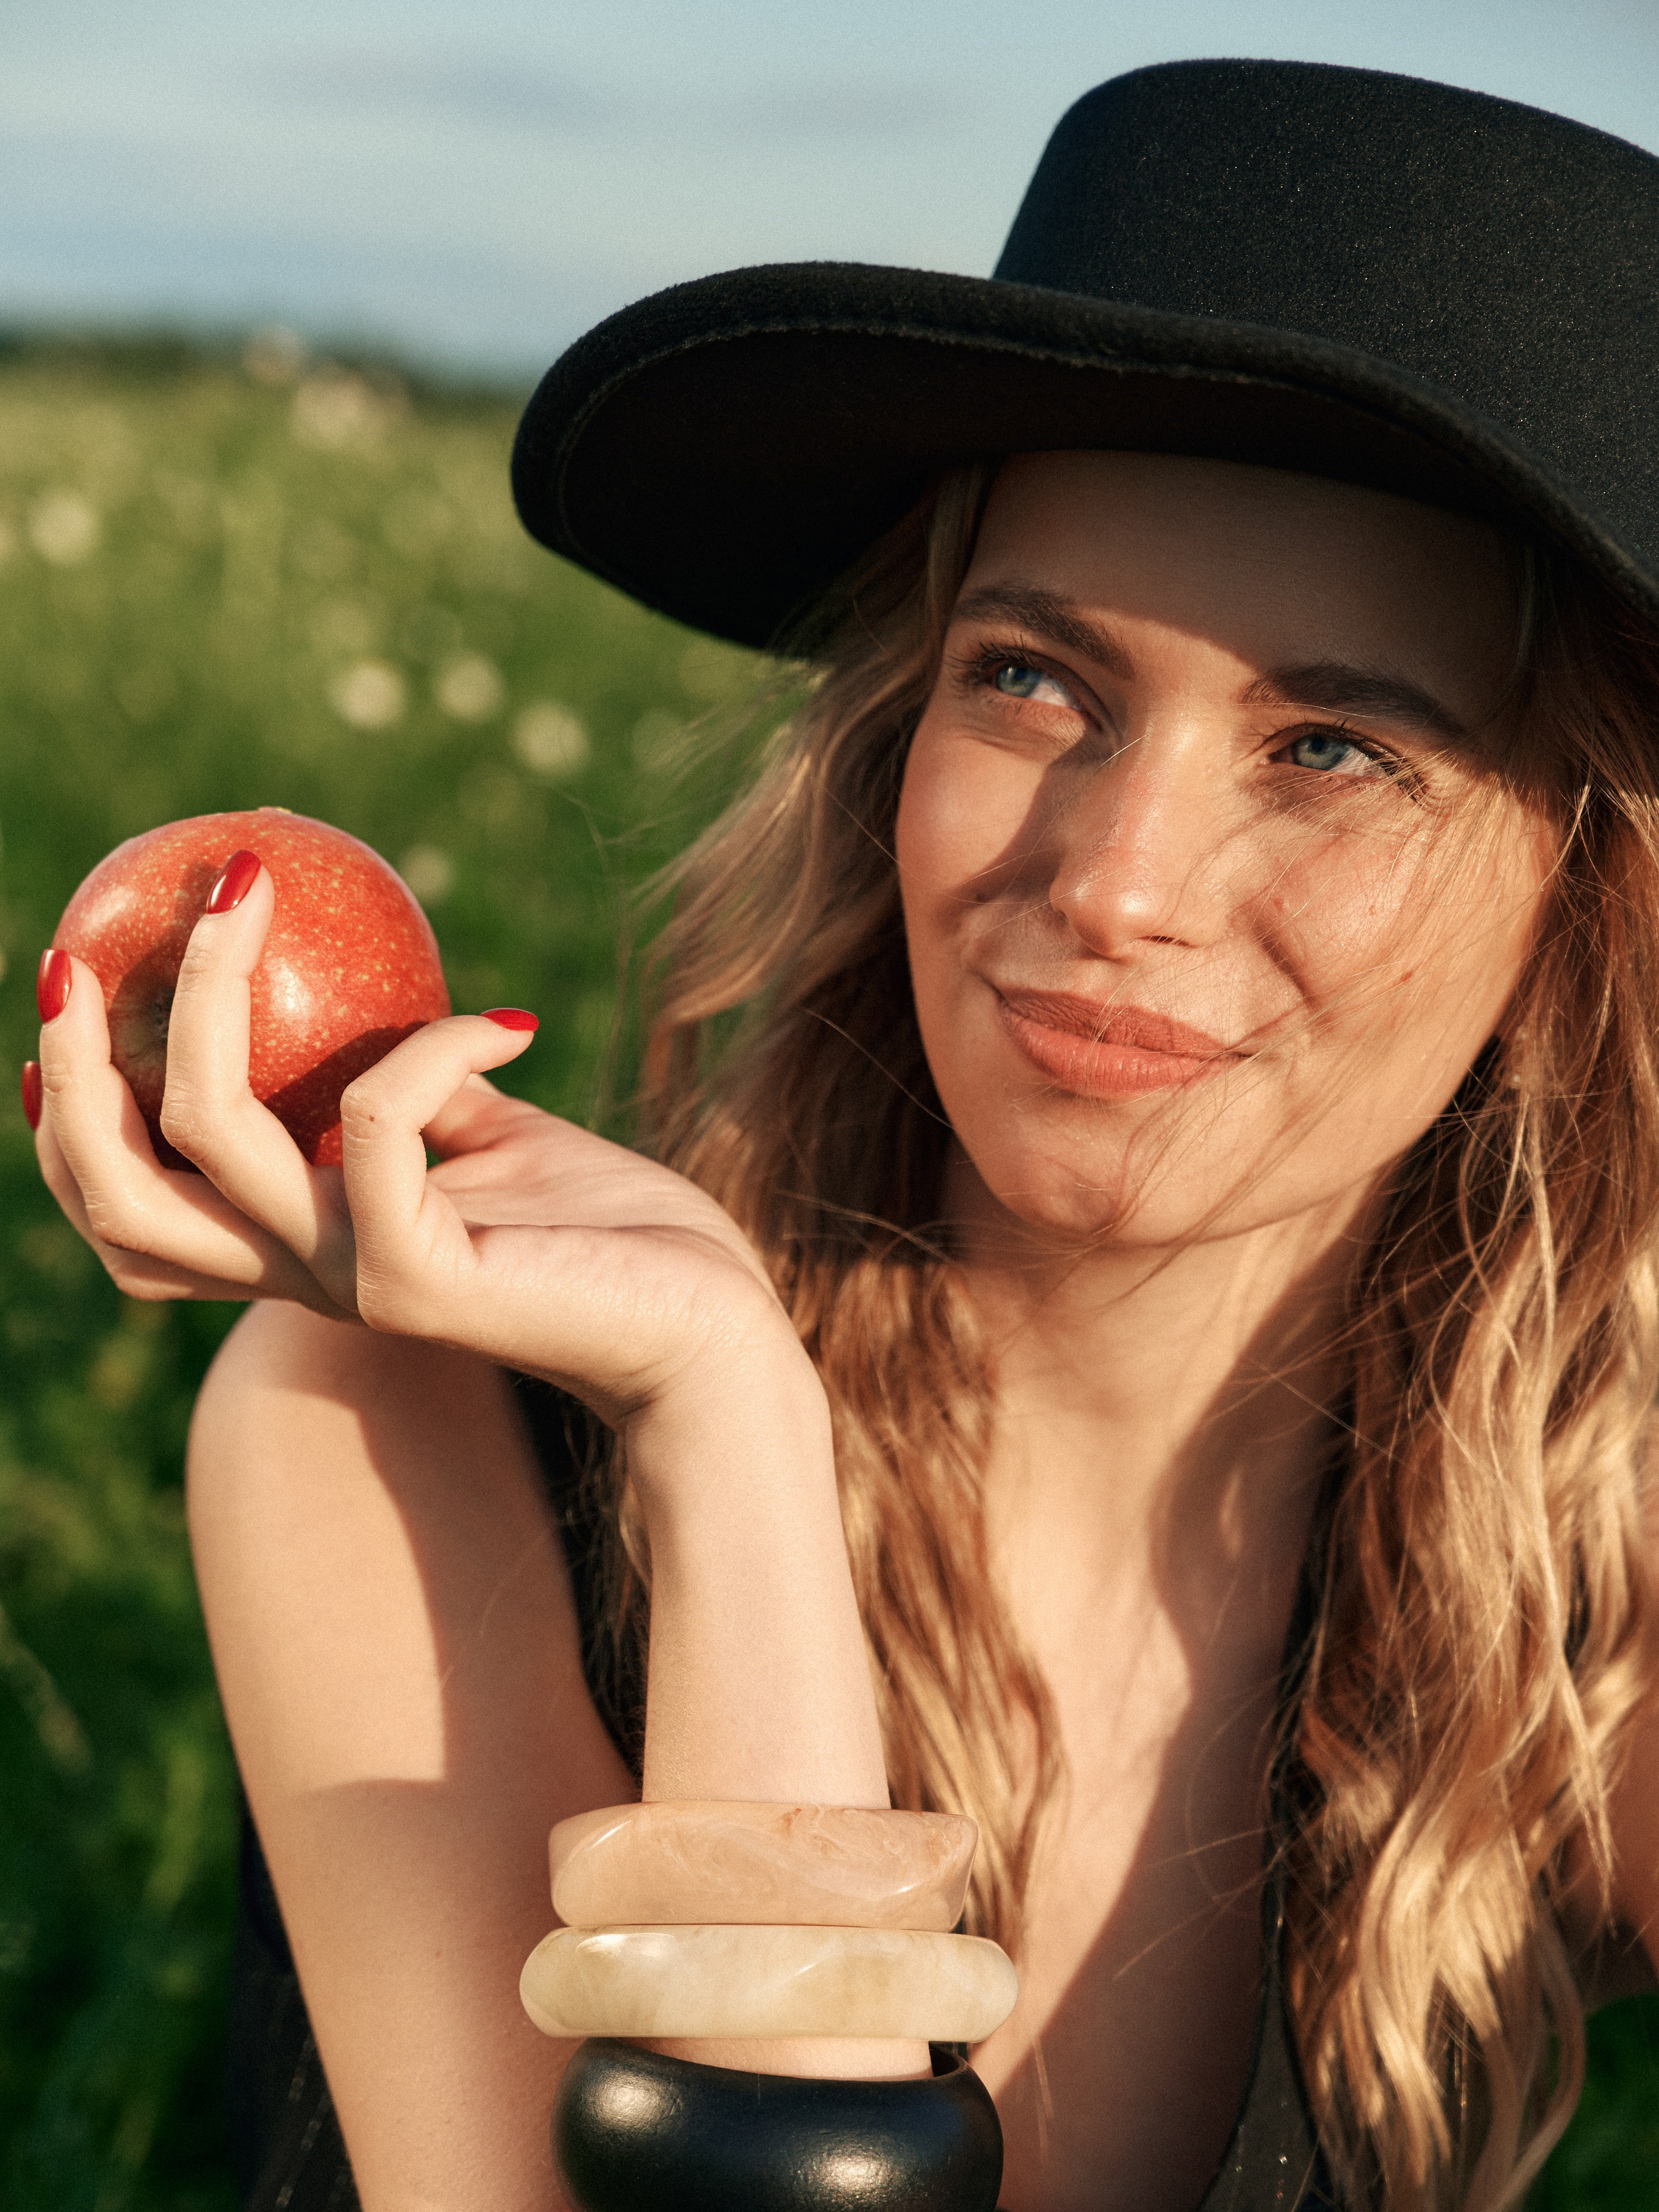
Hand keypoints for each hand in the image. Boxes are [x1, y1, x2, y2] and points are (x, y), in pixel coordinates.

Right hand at [32, 861, 796, 1425]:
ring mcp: (354, 1283)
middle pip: (116, 1196)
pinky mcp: (424, 1282)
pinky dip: (430, 1045)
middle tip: (72, 956)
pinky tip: (512, 1022)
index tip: (71, 1000)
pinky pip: (379, 1122)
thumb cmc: (615, 1235)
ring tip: (242, 891)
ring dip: (209, 997)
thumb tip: (384, 1018)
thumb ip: (421, 1097)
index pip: (135, 1212)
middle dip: (71, 1073)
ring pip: (208, 1138)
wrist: (714, 1334)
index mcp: (304, 1250)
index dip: (69, 1123)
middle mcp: (303, 1276)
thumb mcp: (496, 1142)